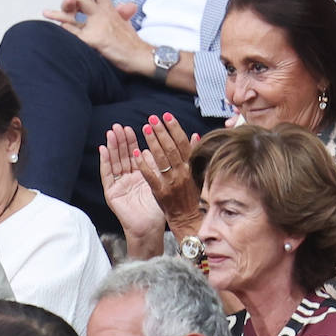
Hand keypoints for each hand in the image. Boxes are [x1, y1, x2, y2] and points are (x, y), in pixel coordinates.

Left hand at [43, 0, 150, 74]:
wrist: (141, 55)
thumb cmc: (132, 41)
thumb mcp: (125, 23)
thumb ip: (122, 13)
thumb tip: (127, 5)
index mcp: (109, 9)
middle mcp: (103, 14)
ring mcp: (98, 26)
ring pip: (74, 17)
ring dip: (59, 14)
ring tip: (44, 12)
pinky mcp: (95, 40)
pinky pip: (76, 35)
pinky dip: (66, 32)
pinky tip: (58, 29)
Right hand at [99, 125, 164, 252]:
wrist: (150, 227)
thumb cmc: (158, 209)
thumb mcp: (160, 182)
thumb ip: (157, 166)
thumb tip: (155, 148)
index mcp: (139, 175)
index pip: (134, 154)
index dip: (133, 141)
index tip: (134, 127)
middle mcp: (127, 178)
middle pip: (122, 156)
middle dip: (121, 141)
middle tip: (119, 126)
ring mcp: (118, 185)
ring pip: (114, 162)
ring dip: (112, 147)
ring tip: (111, 133)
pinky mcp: (111, 192)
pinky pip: (107, 174)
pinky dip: (104, 161)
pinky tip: (103, 149)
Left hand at [137, 113, 202, 229]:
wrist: (190, 220)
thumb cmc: (194, 196)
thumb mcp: (198, 174)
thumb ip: (195, 154)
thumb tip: (195, 134)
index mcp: (191, 167)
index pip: (183, 143)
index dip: (175, 128)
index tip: (167, 115)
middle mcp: (182, 173)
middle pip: (171, 148)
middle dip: (161, 131)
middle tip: (152, 118)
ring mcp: (172, 183)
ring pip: (161, 159)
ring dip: (152, 142)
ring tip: (144, 128)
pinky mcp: (161, 193)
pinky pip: (151, 176)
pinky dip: (144, 164)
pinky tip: (136, 153)